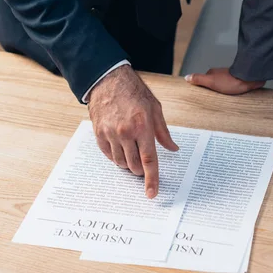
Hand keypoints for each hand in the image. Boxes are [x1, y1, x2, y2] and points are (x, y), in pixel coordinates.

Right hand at [88, 65, 178, 198]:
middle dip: (140, 170)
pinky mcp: (99, 133)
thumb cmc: (134, 92)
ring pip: (121, 162)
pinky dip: (116, 157)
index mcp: (143, 126)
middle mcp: (126, 132)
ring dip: (128, 164)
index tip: (152, 192)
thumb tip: (173, 148)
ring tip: (132, 153)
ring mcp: (110, 133)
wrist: (109, 80)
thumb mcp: (155, 108)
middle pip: (134, 165)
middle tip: (144, 165)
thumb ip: (163, 132)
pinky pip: (108, 155)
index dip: (151, 179)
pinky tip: (121, 149)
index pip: (149, 160)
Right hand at [185, 68, 264, 94]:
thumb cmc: (230, 81)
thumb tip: (186, 77)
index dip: (203, 87)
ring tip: (222, 98)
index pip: (204, 81)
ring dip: (223, 90)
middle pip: (214, 82)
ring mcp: (230, 76)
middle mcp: (220, 73)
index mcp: (213, 73)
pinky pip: (232, 86)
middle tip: (213, 99)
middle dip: (213, 89)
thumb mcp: (211, 81)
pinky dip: (231, 90)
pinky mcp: (238, 80)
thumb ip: (199, 79)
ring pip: (223, 84)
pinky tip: (233, 95)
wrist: (248, 78)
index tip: (202, 95)